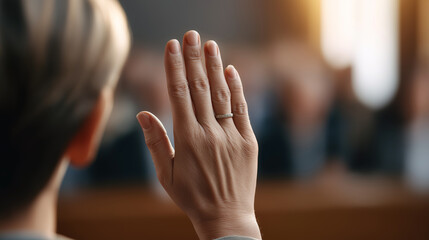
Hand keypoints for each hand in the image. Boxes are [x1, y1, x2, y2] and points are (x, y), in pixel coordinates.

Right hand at [137, 30, 260, 239]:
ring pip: (221, 94)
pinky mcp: (248, 142)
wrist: (225, 217)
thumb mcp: (165, 174)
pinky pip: (242, 110)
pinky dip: (237, 89)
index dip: (175, 68)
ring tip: (210, 44)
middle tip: (191, 35)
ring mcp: (231, 136)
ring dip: (216, 67)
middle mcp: (209, 133)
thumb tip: (143, 113)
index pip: (179, 94)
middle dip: (194, 58)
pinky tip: (232, 71)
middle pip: (200, 88)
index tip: (172, 47)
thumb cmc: (191, 197)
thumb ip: (156, 141)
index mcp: (187, 139)